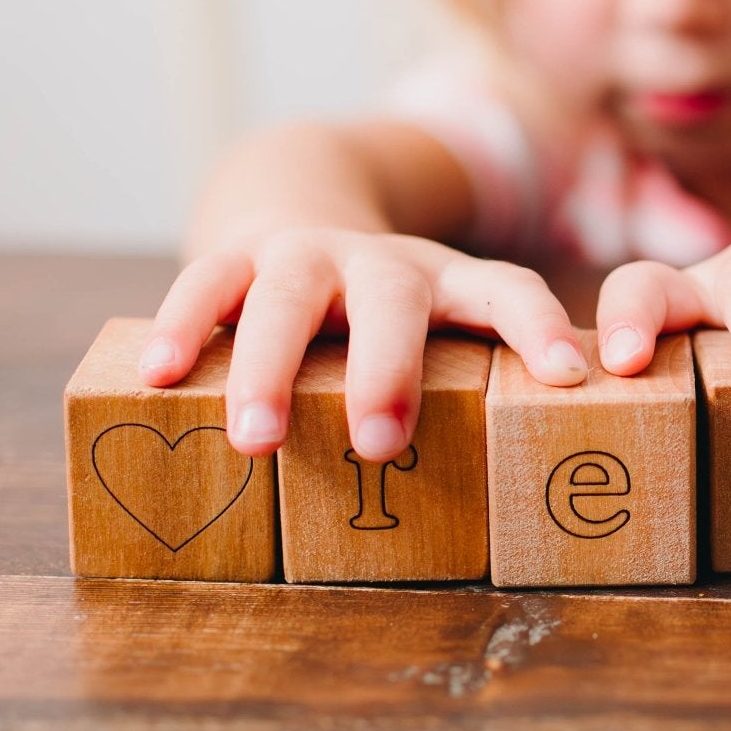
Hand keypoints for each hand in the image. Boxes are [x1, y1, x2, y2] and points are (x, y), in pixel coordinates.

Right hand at [139, 227, 586, 458]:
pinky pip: (205, 282)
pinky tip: (159, 376)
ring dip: (270, 367)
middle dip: (387, 372)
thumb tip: (523, 515)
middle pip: (393, 303)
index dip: (541, 331)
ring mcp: (306, 253)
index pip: (510, 292)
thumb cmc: (386, 320)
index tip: (570, 378)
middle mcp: (383, 263)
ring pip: (288, 297)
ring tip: (255, 439)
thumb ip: (473, 398)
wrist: (299, 215)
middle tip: (377, 446)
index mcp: (449, 284)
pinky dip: (181, 327)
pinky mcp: (236, 255)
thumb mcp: (439, 333)